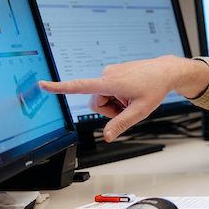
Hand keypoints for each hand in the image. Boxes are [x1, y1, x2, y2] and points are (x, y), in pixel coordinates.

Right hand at [39, 55, 208, 140]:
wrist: (165, 71)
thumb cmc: (155, 88)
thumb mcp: (141, 111)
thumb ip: (121, 124)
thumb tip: (107, 137)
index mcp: (110, 82)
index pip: (80, 86)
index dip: (60, 88)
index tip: (43, 85)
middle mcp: (106, 74)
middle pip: (95, 102)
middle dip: (109, 109)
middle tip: (128, 107)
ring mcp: (110, 72)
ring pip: (102, 97)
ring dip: (114, 102)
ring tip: (131, 98)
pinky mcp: (113, 71)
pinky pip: (108, 89)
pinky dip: (117, 95)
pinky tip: (131, 92)